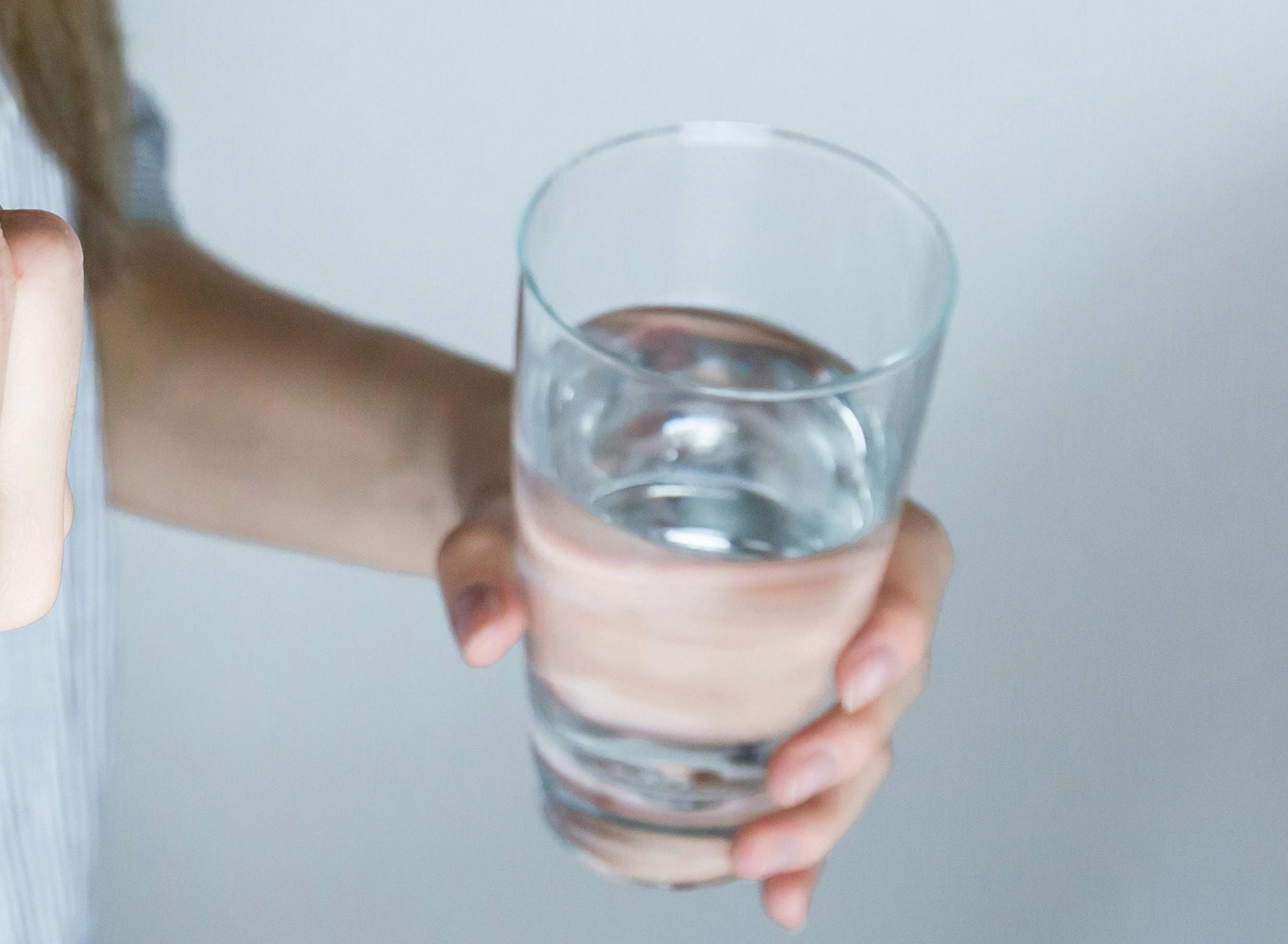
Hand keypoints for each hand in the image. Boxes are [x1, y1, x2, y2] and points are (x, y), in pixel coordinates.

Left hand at [436, 497, 953, 929]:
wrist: (516, 528)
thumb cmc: (532, 493)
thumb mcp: (500, 513)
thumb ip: (485, 560)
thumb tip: (483, 631)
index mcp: (804, 505)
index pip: (907, 554)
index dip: (907, 617)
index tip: (853, 673)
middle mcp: (825, 587)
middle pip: (890, 673)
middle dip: (852, 741)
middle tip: (785, 782)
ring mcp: (801, 660)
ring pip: (860, 744)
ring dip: (826, 812)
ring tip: (758, 858)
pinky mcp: (765, 717)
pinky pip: (810, 785)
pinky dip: (804, 844)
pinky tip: (782, 897)